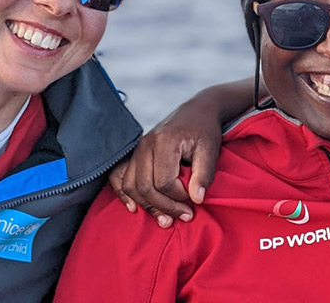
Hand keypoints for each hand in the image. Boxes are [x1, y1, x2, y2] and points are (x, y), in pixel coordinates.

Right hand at [109, 100, 221, 228]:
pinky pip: (119, 178)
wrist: (196, 112)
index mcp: (164, 141)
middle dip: (165, 207)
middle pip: (145, 187)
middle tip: (185, 216)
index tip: (194, 199)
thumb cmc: (204, 130)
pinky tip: (134, 209)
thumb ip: (204, 174)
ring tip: (166, 219)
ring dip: (147, 206)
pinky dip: (125, 195)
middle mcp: (145, 145)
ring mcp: (137, 149)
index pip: (164, 181)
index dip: (178, 197)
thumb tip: (196, 199)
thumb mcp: (210, 149)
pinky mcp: (134, 154)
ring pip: (131, 186)